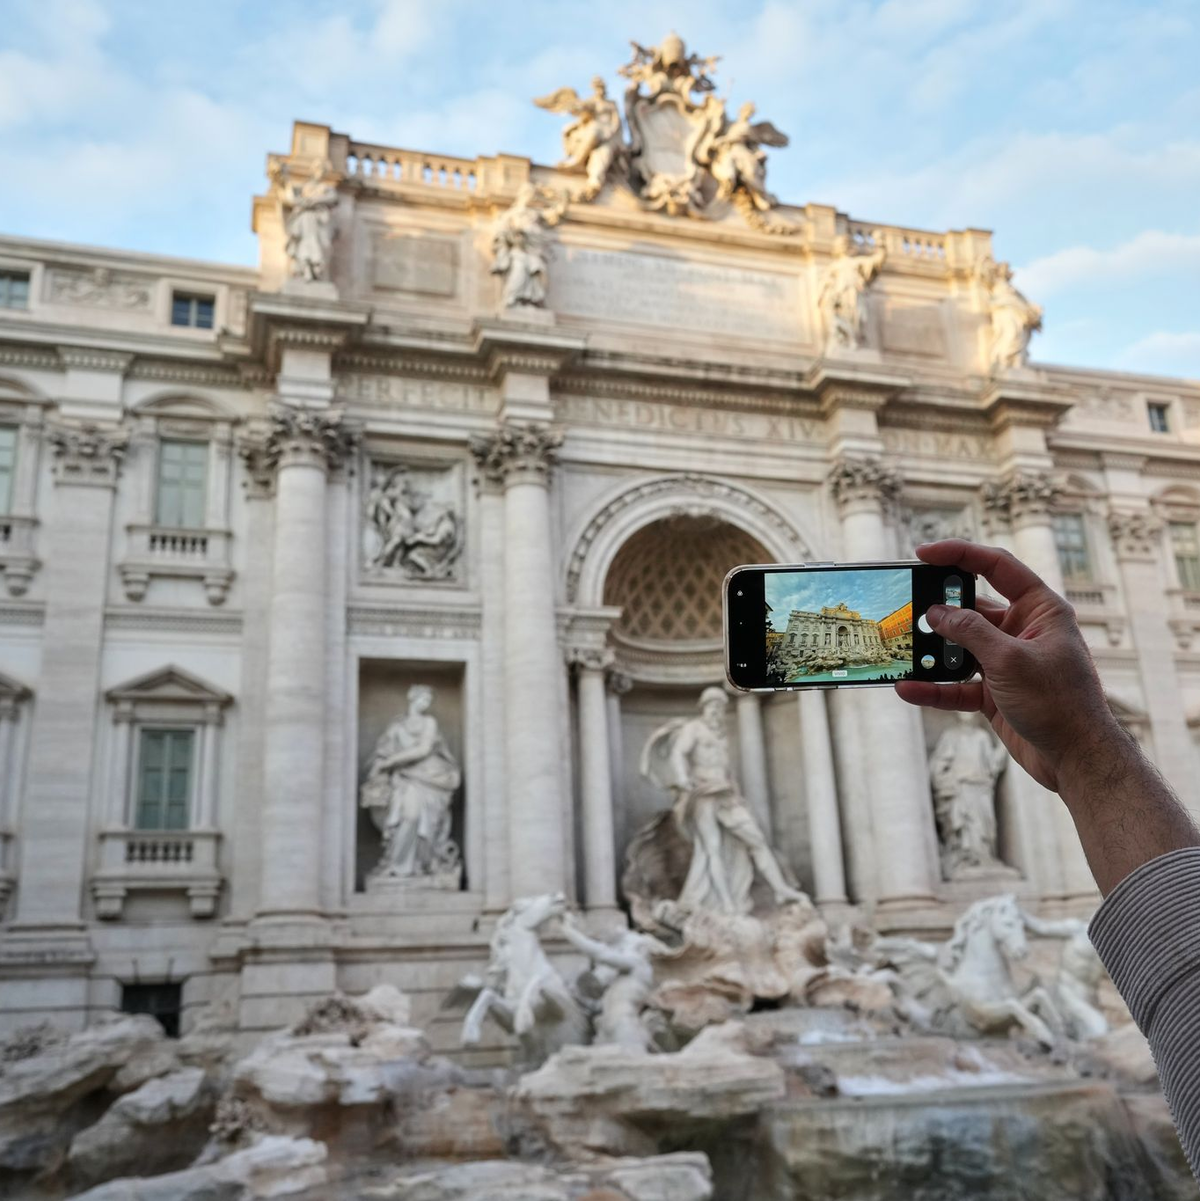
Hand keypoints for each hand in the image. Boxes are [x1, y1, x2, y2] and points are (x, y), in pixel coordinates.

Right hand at [894, 540, 1123, 793]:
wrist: (1076, 760)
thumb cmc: (1059, 703)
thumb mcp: (1009, 660)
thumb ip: (969, 631)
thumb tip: (935, 612)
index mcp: (1040, 610)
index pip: (997, 567)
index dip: (960, 554)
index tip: (923, 553)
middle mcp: (1022, 631)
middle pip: (971, 608)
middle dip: (938, 609)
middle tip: (905, 604)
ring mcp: (1007, 662)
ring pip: (959, 647)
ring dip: (931, 652)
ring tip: (902, 651)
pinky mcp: (994, 692)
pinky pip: (956, 683)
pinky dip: (933, 687)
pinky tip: (908, 688)